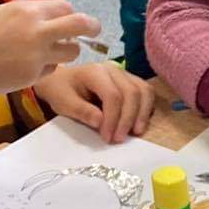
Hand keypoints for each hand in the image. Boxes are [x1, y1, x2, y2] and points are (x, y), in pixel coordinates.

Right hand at [0, 0, 101, 92]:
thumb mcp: (5, 12)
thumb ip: (36, 2)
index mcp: (27, 10)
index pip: (65, 6)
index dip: (69, 13)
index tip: (68, 19)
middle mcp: (37, 30)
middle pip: (81, 24)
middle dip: (92, 26)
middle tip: (94, 29)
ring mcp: (37, 54)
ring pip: (72, 51)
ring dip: (67, 50)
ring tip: (54, 50)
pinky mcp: (34, 75)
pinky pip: (52, 68)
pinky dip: (47, 67)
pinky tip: (30, 65)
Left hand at [39, 61, 153, 142]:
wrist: (61, 81)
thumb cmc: (61, 91)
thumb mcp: (63, 103)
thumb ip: (82, 111)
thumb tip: (101, 122)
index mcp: (95, 72)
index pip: (112, 95)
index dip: (113, 118)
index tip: (107, 137)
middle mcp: (113, 69)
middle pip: (131, 93)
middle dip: (128, 119)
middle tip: (119, 138)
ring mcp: (124, 74)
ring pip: (144, 91)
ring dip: (142, 114)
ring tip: (136, 132)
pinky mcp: (131, 81)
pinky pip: (146, 93)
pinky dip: (146, 108)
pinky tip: (139, 123)